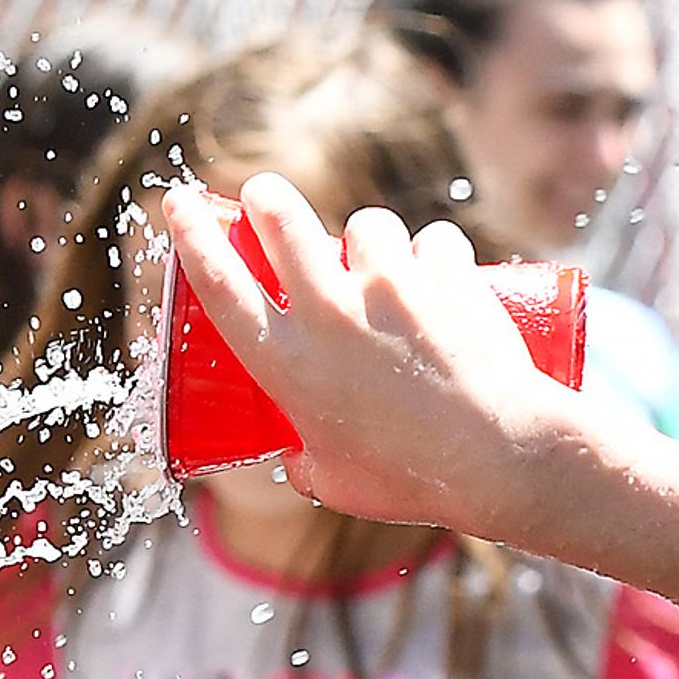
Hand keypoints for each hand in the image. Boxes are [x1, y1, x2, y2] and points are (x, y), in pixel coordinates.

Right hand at [166, 178, 601, 547]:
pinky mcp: (443, 273)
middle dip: (267, 196)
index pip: (219, 283)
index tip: (179, 204)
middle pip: (280, 217)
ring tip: (390, 276)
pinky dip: (437, 257)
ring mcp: (388, 287)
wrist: (499, 458)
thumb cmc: (412, 481)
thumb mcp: (335, 482)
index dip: (192, 235)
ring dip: (372, 241)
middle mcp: (329, 314)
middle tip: (268, 198)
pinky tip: (447, 282)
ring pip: (366, 223)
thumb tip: (296, 455)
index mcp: (287, 364)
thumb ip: (306, 463)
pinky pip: (433, 240)